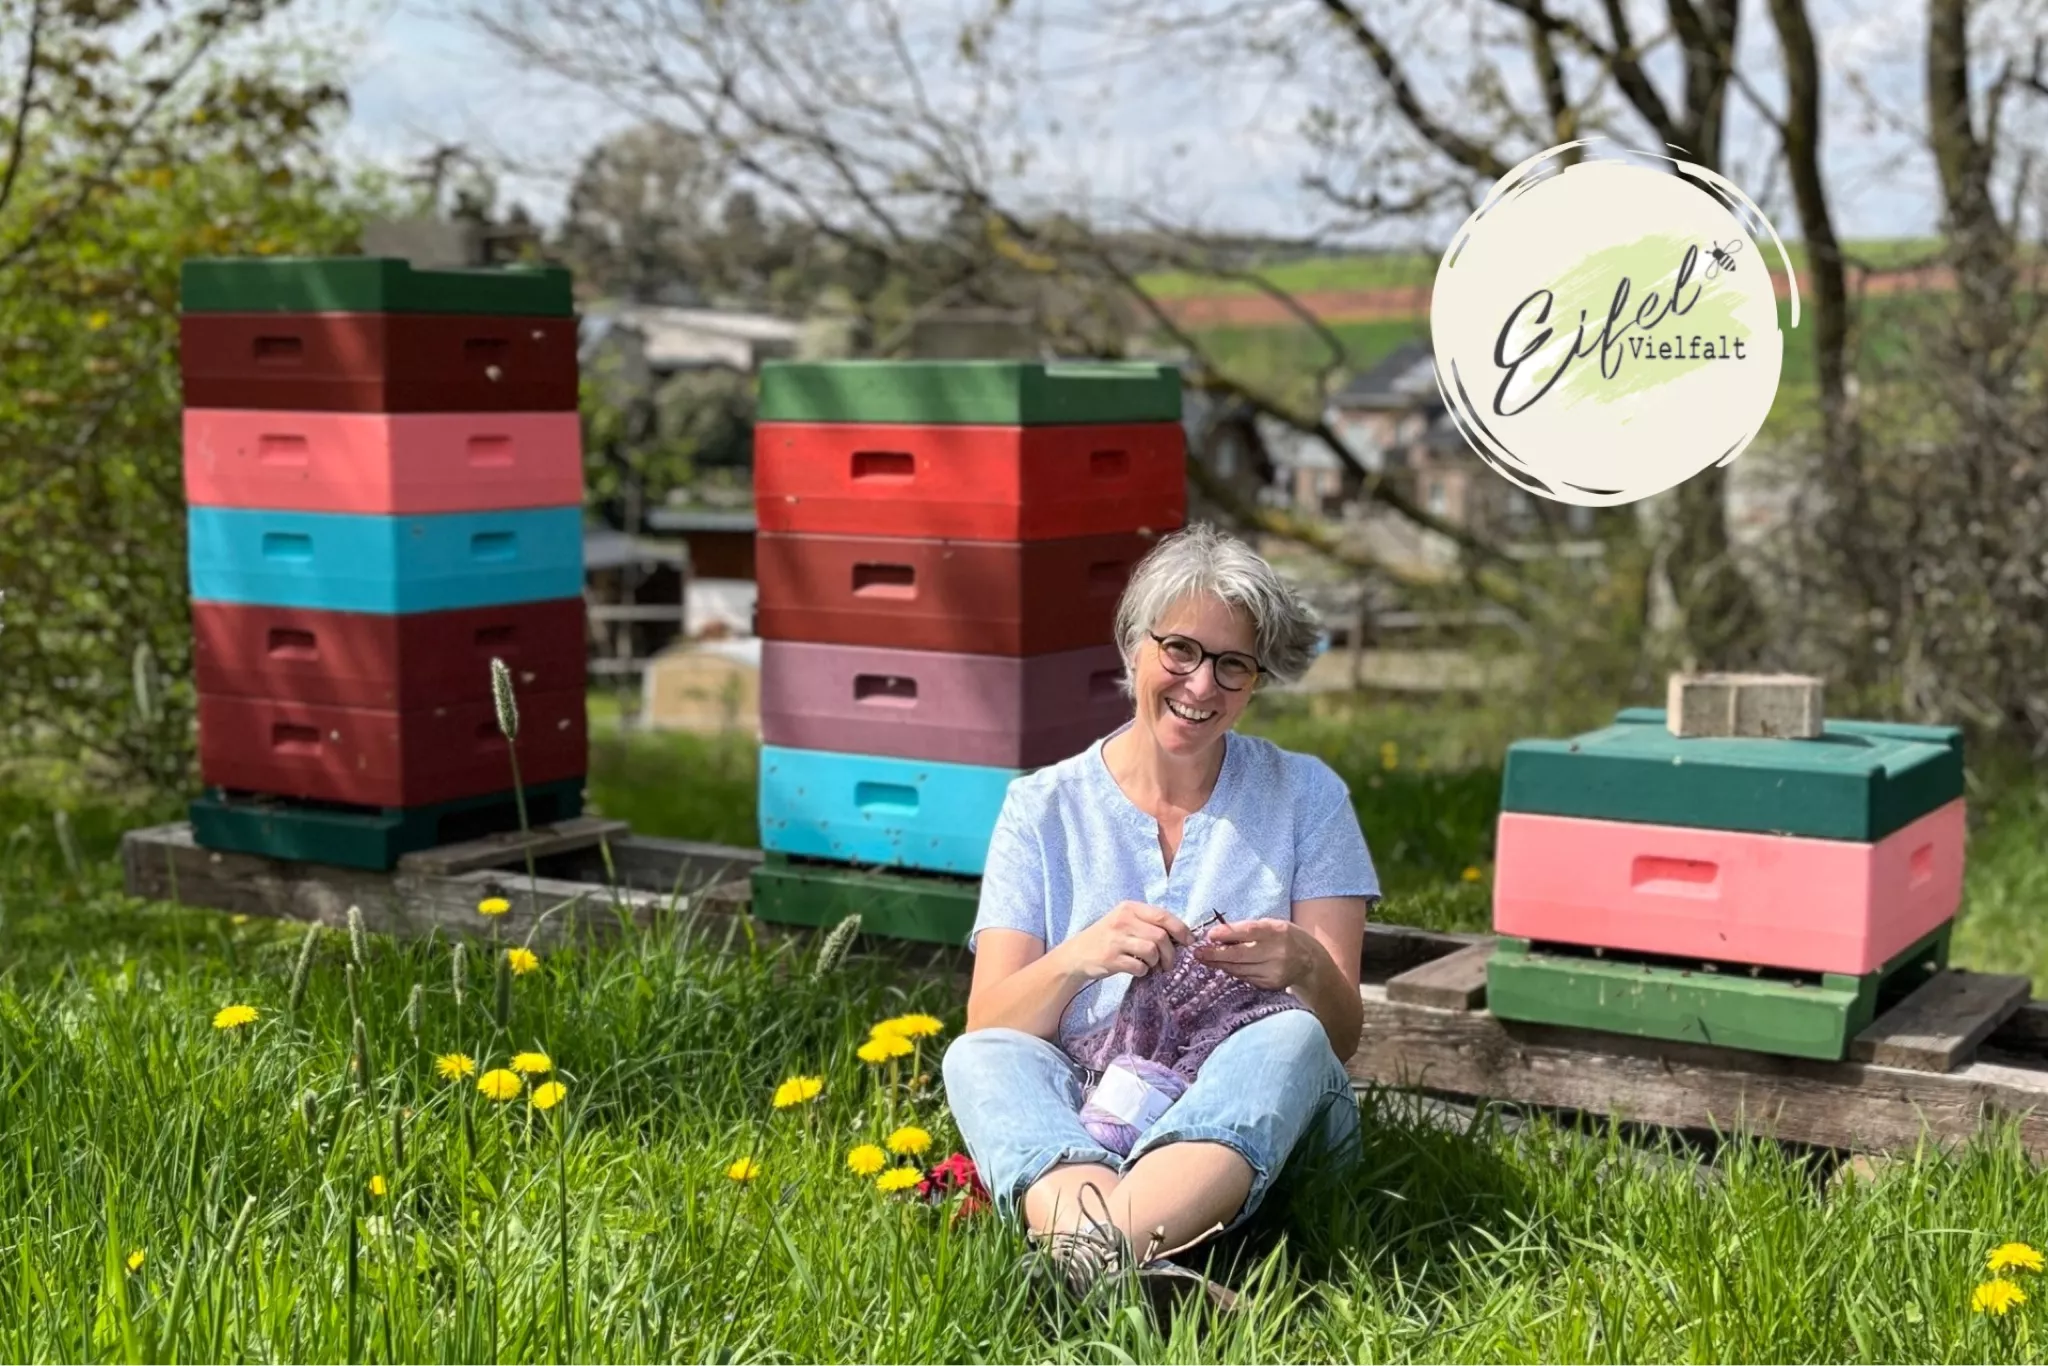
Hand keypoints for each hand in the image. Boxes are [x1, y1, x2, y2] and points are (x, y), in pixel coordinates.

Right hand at [1058, 901, 1191, 981]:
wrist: (1077, 954)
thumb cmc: (1108, 937)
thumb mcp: (1125, 921)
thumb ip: (1149, 923)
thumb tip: (1181, 936)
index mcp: (1129, 908)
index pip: (1163, 916)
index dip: (1181, 930)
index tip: (1189, 942)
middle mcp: (1122, 920)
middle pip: (1161, 936)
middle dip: (1171, 953)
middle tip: (1169, 963)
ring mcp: (1116, 940)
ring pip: (1152, 951)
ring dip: (1157, 963)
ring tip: (1152, 966)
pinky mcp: (1111, 959)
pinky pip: (1139, 967)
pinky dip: (1143, 971)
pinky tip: (1137, 969)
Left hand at [1193, 918, 1316, 991]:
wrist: (1310, 962)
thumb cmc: (1286, 938)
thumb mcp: (1272, 925)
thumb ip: (1249, 928)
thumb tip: (1218, 933)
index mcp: (1277, 932)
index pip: (1248, 932)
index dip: (1226, 934)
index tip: (1209, 936)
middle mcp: (1277, 953)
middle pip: (1240, 955)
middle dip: (1215, 954)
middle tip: (1197, 953)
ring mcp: (1274, 971)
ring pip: (1239, 969)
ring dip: (1220, 964)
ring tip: (1205, 959)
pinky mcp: (1271, 985)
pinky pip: (1245, 978)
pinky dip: (1233, 972)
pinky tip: (1224, 966)